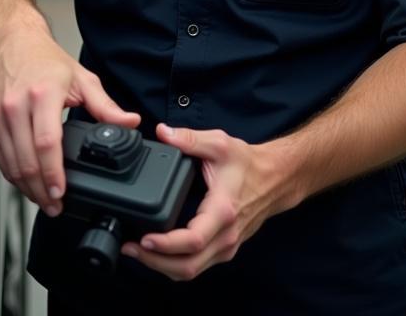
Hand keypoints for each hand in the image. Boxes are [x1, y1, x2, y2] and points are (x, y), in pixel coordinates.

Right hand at [0, 18, 139, 216]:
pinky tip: (26, 183)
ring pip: (10, 164)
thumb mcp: (81, 79)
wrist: (12, 42)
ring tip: (43, 200)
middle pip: (26, 160)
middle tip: (55, 206)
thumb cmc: (44, 59)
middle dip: (41, 191)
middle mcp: (16, 106)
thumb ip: (106, 107)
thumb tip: (130, 123)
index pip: (46, 143)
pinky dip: (12, 176)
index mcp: (42, 95)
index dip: (53, 174)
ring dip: (26, 188)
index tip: (61, 194)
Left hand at [120, 124, 284, 280]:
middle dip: (155, 263)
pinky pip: (198, 265)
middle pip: (188, 266)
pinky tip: (158, 252)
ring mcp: (226, 246)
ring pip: (192, 271)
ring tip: (137, 251)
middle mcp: (225, 235)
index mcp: (222, 211)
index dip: (166, 245)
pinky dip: (175, 264)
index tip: (144, 239)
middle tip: (130, 249)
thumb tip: (162, 133)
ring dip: (163, 266)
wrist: (275, 179)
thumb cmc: (248, 163)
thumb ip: (189, 138)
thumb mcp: (219, 144)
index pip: (193, 240)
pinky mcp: (224, 249)